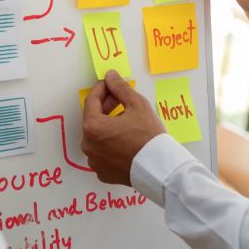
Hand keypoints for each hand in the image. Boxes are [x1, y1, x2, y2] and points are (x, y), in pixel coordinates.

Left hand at [81, 70, 166, 185]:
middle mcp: (88, 145)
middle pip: (93, 119)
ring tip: (125, 120)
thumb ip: (120, 88)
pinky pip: (103, 153)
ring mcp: (95, 161)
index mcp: (92, 127)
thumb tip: (111, 76)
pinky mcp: (103, 173)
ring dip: (108, 126)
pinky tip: (125, 139)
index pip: (91, 101)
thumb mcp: (137, 105)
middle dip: (105, 107)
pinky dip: (110, 144)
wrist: (160, 168)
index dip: (102, 89)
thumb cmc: (148, 137)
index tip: (110, 84)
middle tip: (119, 99)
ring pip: (98, 137)